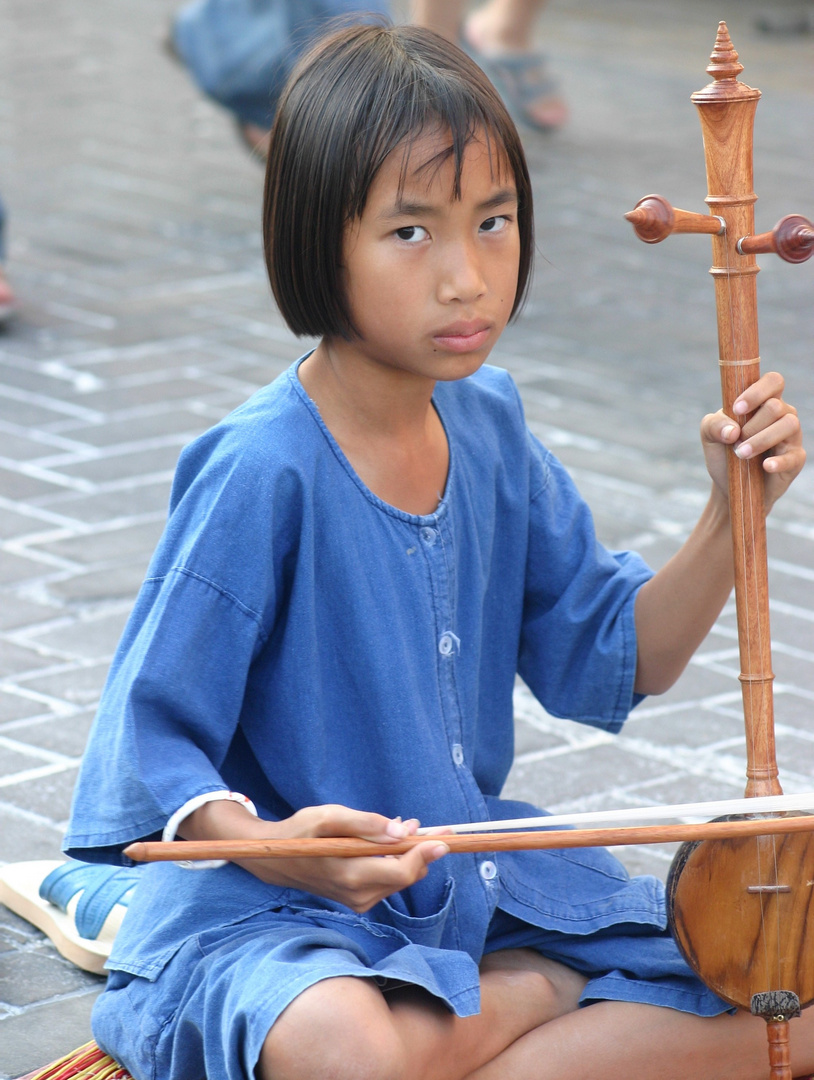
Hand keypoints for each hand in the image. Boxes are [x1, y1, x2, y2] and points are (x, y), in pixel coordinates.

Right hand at [180, 799, 448, 913]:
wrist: (276, 860)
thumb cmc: (301, 832)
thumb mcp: (329, 817)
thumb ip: (365, 823)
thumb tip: (401, 830)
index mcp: (352, 875)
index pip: (402, 871)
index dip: (425, 854)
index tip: (444, 838)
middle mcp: (359, 895)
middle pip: (406, 876)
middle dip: (421, 850)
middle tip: (432, 826)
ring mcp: (359, 900)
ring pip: (399, 878)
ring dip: (407, 853)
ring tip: (405, 826)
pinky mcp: (359, 898)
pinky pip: (387, 879)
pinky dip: (394, 859)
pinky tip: (389, 839)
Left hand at [701, 371, 804, 513]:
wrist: (729, 486)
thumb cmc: (723, 453)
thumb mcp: (709, 435)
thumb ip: (714, 424)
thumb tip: (732, 430)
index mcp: (762, 402)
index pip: (773, 381)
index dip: (757, 391)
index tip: (737, 409)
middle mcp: (782, 414)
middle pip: (776, 406)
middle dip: (751, 425)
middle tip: (735, 441)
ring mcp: (791, 436)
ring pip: (789, 424)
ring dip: (761, 440)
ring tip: (742, 455)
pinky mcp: (795, 459)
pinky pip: (793, 456)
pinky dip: (778, 461)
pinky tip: (764, 466)